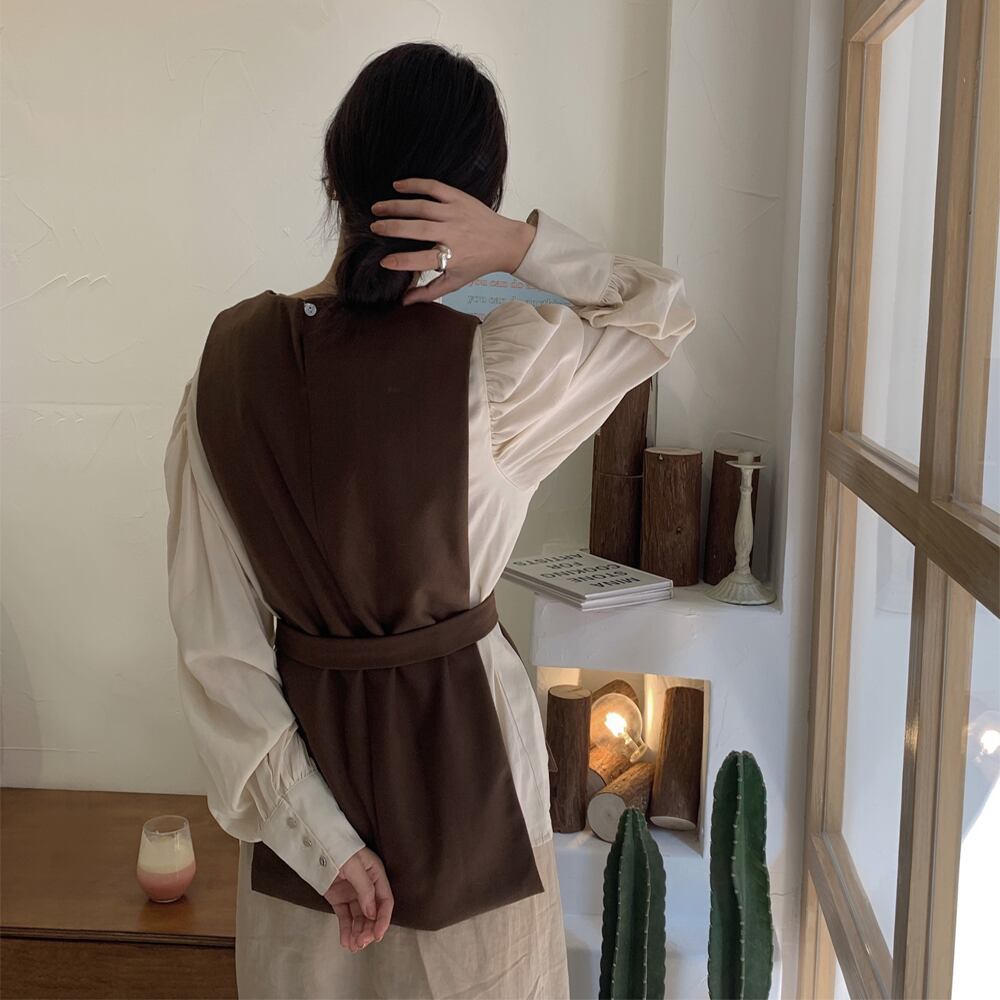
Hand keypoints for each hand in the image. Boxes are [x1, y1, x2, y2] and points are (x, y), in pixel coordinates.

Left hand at [322, 846, 393, 951]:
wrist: (316, 844)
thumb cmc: (339, 849)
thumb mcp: (354, 865)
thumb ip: (364, 888)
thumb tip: (372, 912)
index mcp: (376, 875)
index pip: (385, 900)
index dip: (383, 919)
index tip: (377, 935)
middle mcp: (367, 886)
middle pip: (373, 913)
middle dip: (369, 929)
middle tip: (362, 943)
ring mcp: (353, 894)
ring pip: (360, 918)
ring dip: (358, 933)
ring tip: (353, 946)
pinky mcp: (339, 899)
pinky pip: (345, 917)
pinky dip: (346, 930)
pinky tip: (345, 942)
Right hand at [370, 177, 536, 304]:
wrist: (505, 242)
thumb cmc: (477, 264)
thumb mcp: (455, 282)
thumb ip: (429, 292)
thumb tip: (404, 302)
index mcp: (453, 257)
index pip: (422, 259)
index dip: (402, 261)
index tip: (383, 261)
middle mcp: (453, 233)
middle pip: (417, 229)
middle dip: (392, 227)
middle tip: (373, 227)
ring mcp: (456, 213)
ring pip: (421, 206)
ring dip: (396, 206)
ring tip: (377, 208)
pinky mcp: (459, 198)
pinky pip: (434, 188)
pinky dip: (414, 184)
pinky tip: (397, 186)